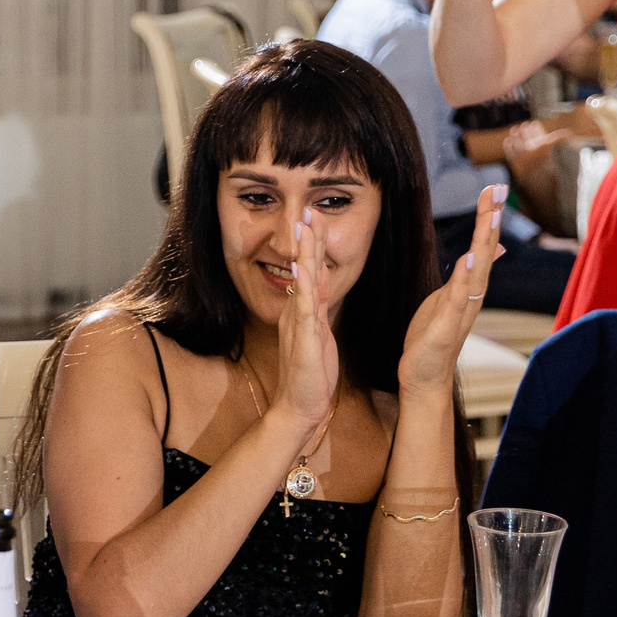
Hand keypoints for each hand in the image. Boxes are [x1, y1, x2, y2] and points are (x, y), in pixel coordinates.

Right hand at [271, 210, 340, 435]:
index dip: (312, 245)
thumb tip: (318, 279)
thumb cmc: (310, 374)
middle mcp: (297, 312)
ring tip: (305, 228)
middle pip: (304, 269)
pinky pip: (304, 308)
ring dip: (305, 255)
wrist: (299, 406)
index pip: (309, 271)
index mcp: (302, 311)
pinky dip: (304, 287)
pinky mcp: (303, 339)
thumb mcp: (318, 333)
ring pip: (303, 282)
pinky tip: (304, 269)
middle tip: (308, 210)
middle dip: (307, 239)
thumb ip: (316, 306)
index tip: (314, 218)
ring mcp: (299, 324)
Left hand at [399, 184, 501, 391]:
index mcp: (469, 286)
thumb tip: (491, 247)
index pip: (482, 245)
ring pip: (477, 272)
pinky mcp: (446, 328)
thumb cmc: (433, 337)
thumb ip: (470, 272)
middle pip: (485, 251)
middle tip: (498, 189)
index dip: (488, 217)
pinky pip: (458, 300)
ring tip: (490, 216)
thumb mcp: (450, 296)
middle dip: (491, 220)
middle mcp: (472, 296)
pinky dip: (466, 279)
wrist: (424, 377)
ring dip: (483, 243)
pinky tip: (469, 259)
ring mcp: (461, 312)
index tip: (494, 188)